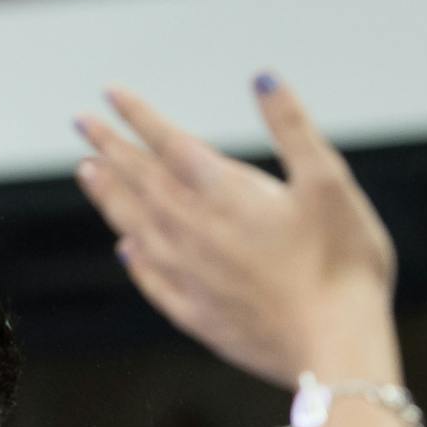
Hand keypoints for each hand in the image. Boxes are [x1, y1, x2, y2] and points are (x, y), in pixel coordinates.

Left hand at [76, 77, 396, 386]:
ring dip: (111, 197)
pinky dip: (135, 259)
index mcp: (226, 196)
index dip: (138, 116)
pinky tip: (126, 249)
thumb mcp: (330, 182)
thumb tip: (262, 79)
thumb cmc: (344, 263)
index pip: (170, 145)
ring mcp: (191, 278)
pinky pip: (153, 281)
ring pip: (137, 228)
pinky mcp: (197, 316)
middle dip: (112, 149)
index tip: (109, 94)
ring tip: (89, 173)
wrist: (334, 347)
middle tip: (83, 124)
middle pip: (143, 183)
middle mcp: (196, 234)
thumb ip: (292, 128)